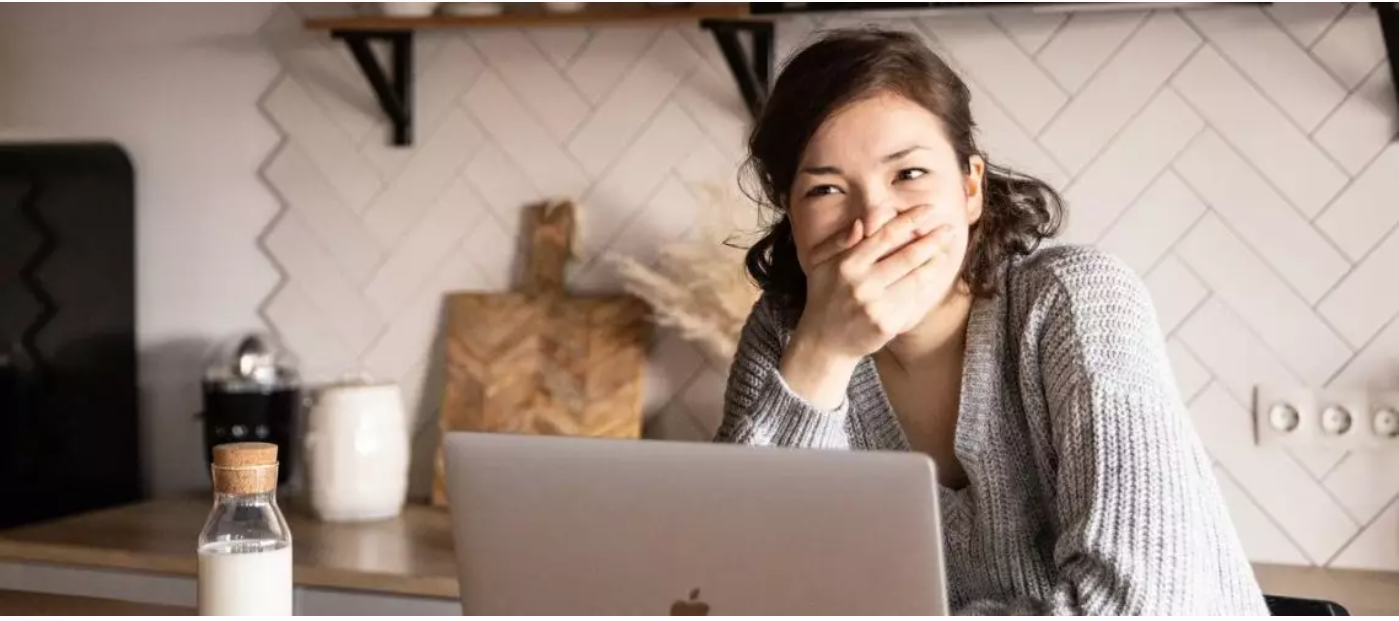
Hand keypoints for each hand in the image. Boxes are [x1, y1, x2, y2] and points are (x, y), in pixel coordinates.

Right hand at [779, 206, 955, 407]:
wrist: (823, 341)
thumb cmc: (824, 295)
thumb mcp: (819, 263)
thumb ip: (838, 240)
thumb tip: (860, 224)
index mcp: (846, 264)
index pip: (885, 236)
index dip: (909, 220)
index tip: (928, 209)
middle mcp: (862, 284)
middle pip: (907, 256)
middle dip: (932, 241)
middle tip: (949, 230)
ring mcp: (876, 306)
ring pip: (916, 279)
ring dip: (934, 264)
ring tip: (945, 252)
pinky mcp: (887, 325)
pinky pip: (914, 302)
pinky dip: (927, 287)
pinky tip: (933, 277)